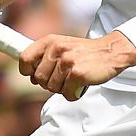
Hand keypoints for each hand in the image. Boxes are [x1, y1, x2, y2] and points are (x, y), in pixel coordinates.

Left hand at [18, 31, 135, 98]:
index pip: (24, 59)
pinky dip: (74, 94)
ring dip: (63, 88)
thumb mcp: (62, 46)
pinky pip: (66, 93)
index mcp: (50, 41)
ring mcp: (67, 61)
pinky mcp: (77, 74)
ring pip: (52, 88)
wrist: (110, 52)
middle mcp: (57, 49)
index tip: (34, 75)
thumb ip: (45, 57)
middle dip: (49, 83)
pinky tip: (81, 85)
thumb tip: (30, 76)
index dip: (28, 71)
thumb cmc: (85, 52)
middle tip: (63, 78)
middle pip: (38, 78)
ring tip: (73, 79)